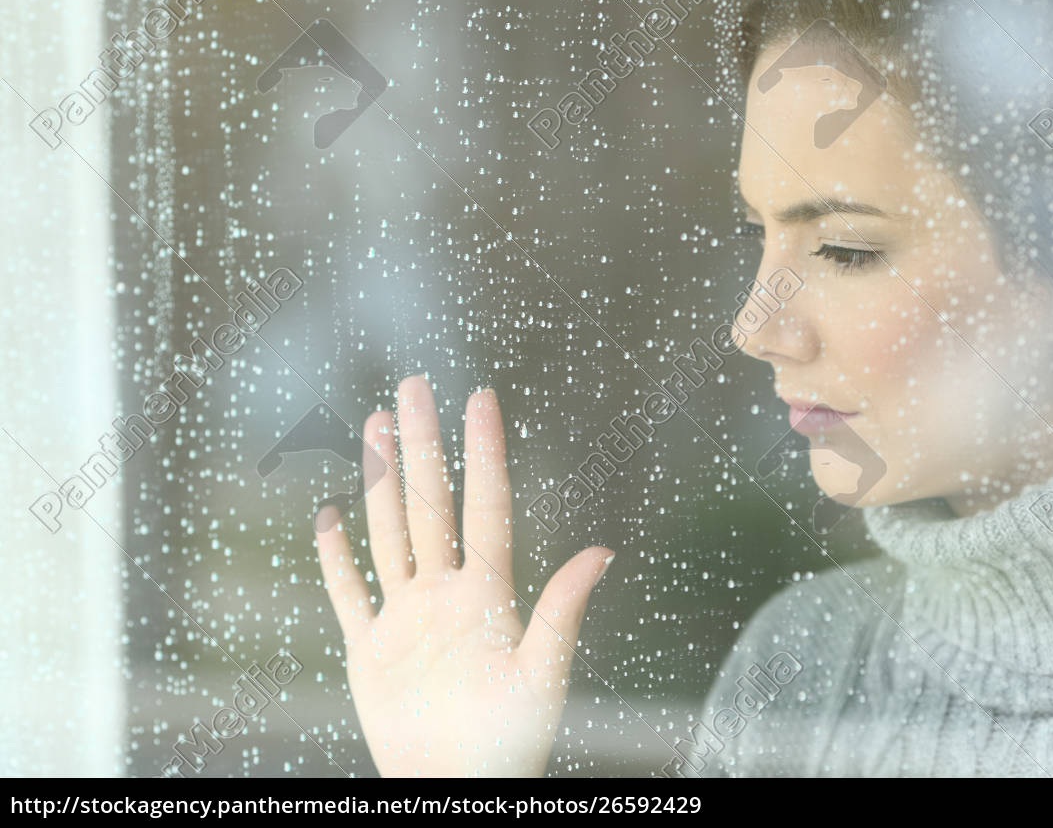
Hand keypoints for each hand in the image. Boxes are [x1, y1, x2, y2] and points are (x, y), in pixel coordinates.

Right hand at [315, 376, 612, 776]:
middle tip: (413, 387)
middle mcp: (446, 593)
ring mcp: (406, 617)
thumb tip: (604, 552)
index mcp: (488, 593)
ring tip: (376, 426)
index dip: (483, 451)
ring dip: (380, 481)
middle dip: (421, 445)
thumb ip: (562, 612)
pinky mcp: (370, 650)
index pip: (485, 505)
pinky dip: (335, 558)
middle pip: (429, 503)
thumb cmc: (509, 742)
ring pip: (390, 532)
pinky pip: (349, 593)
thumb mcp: (542, 676)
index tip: (480, 397)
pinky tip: (329, 517)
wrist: (455, 786)